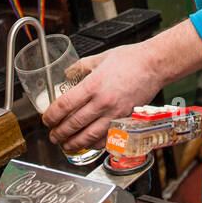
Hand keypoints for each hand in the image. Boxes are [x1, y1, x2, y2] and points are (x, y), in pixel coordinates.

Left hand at [41, 42, 164, 156]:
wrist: (154, 65)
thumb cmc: (130, 59)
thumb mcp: (99, 58)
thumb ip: (80, 67)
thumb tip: (67, 74)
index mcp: (93, 85)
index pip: (64, 106)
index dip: (51, 116)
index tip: (46, 120)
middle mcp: (103, 102)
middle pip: (73, 124)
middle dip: (59, 133)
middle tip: (52, 135)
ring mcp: (115, 113)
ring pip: (89, 136)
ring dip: (74, 143)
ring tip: (65, 144)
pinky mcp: (125, 120)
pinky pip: (107, 138)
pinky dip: (94, 144)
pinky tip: (87, 143)